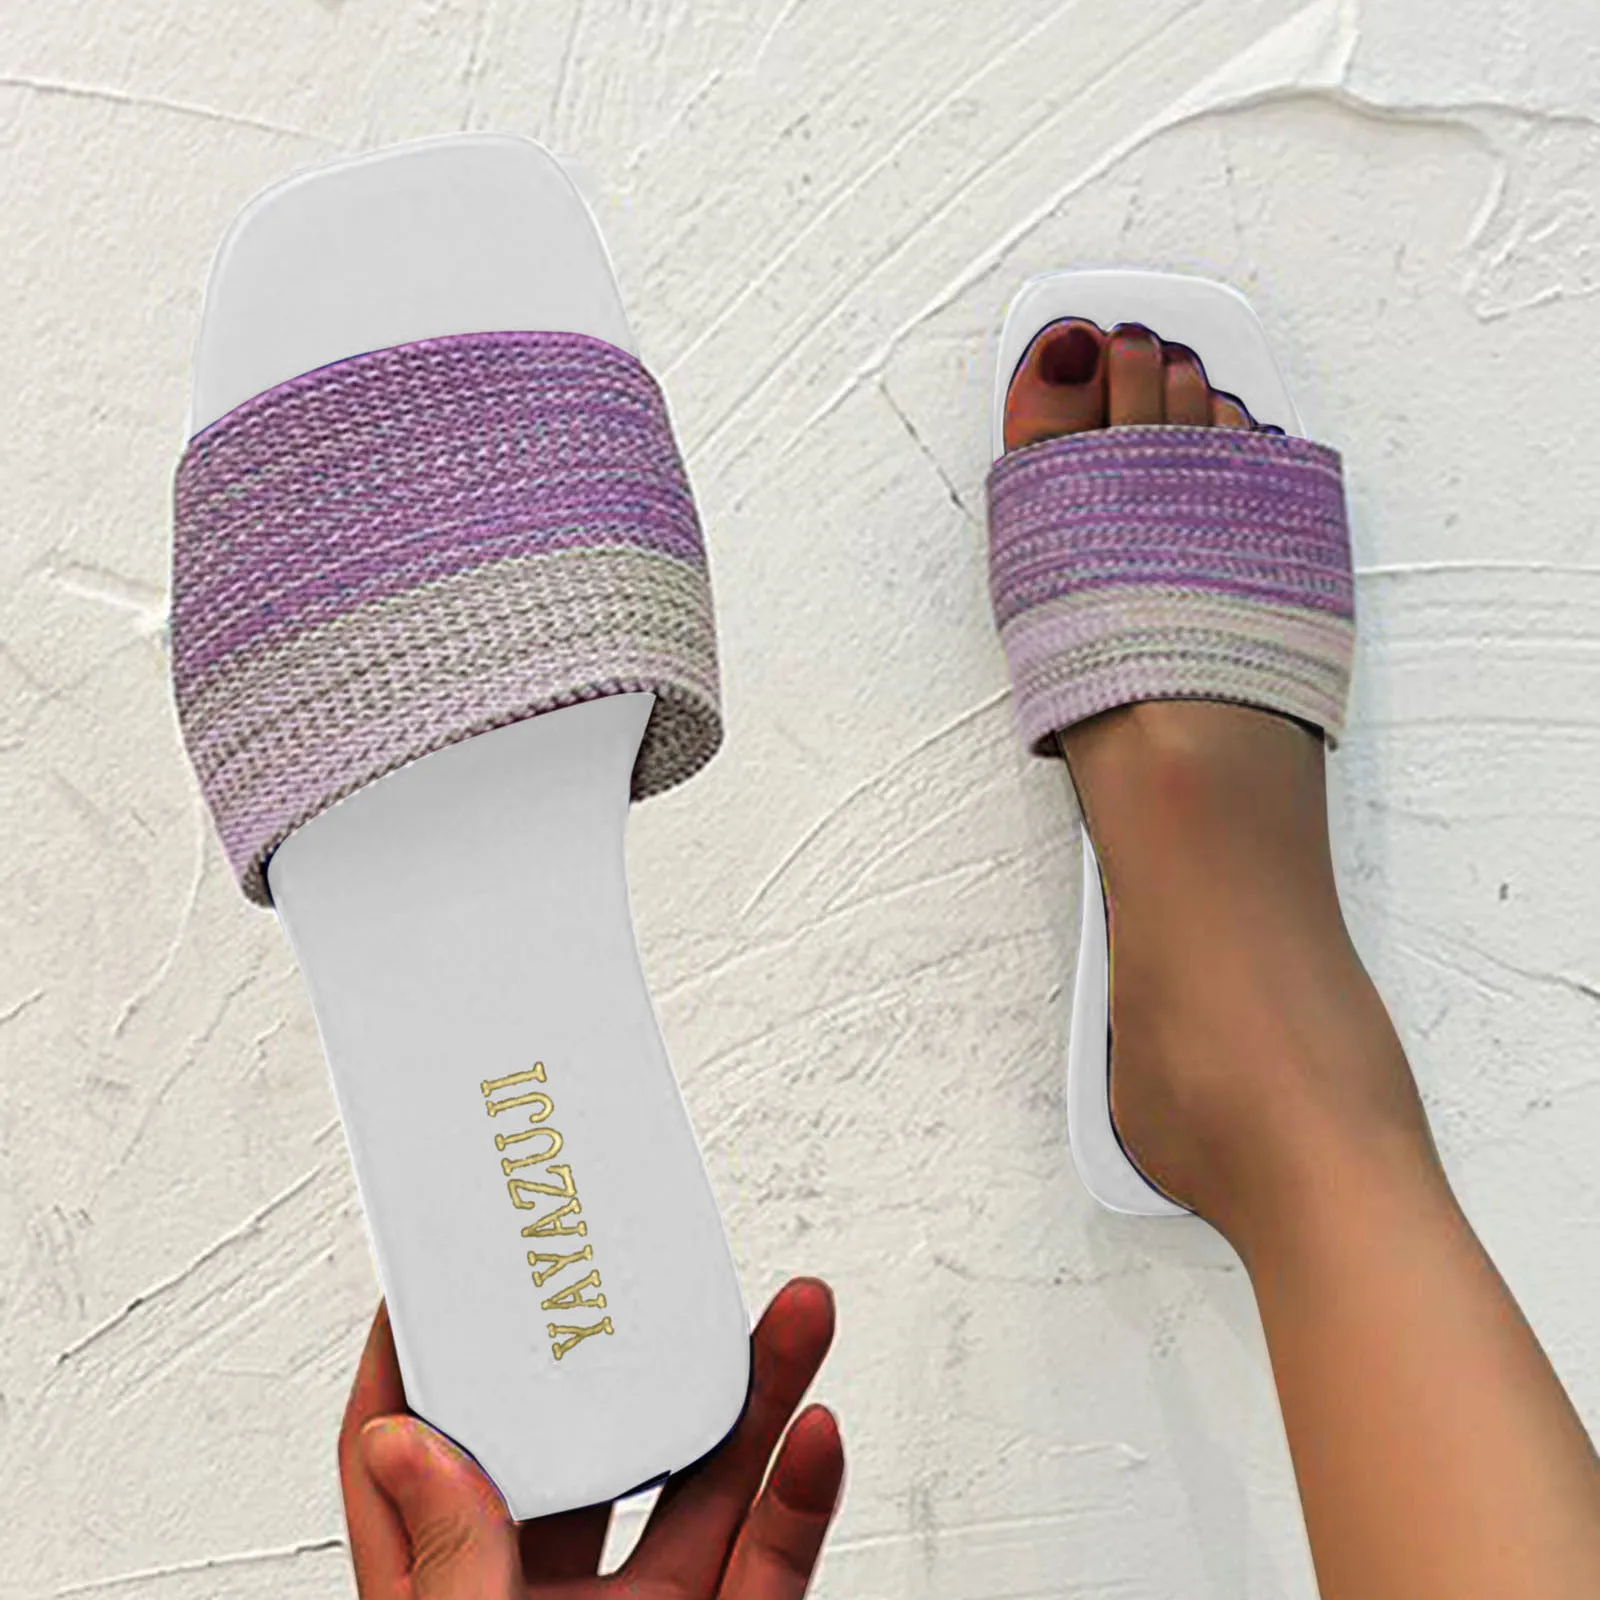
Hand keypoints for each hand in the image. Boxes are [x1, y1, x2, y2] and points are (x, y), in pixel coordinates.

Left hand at [339, 1279, 843, 1598]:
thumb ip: (447, 1568)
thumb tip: (403, 1444)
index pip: (416, 1463)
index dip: (421, 1362)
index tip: (444, 1265)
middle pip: (588, 1441)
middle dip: (628, 1342)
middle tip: (645, 1255)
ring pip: (704, 1484)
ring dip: (754, 1393)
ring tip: (790, 1312)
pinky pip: (773, 1560)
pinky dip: (801, 1497)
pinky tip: (815, 1433)